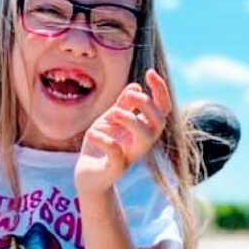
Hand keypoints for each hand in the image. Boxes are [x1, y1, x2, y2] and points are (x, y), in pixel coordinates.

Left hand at [75, 69, 171, 196]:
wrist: (86, 176)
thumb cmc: (100, 146)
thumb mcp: (110, 121)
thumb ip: (122, 106)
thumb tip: (136, 86)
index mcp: (142, 130)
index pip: (162, 109)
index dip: (160, 90)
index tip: (150, 72)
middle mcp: (140, 144)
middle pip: (159, 123)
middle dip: (147, 104)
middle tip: (129, 97)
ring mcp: (129, 157)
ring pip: (144, 138)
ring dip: (131, 119)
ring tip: (112, 113)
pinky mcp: (114, 170)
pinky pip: (116, 154)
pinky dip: (104, 140)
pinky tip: (92, 133)